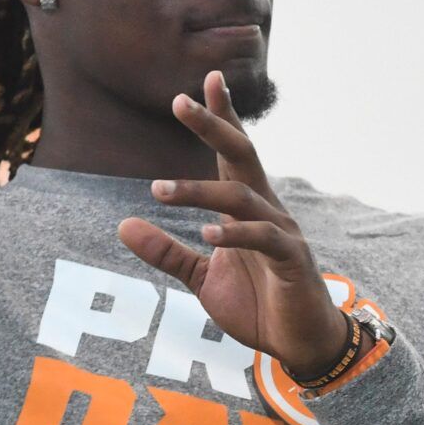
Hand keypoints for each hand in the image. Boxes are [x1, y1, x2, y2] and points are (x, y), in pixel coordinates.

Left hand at [115, 69, 348, 375]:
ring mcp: (281, 232)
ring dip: (198, 191)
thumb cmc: (258, 304)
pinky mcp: (292, 260)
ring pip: (241, 196)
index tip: (208, 79)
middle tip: (178, 100)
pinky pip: (262, 238)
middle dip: (212, 125)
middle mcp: (267, 209)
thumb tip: (122, 225)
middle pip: (240, 155)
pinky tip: (207, 234)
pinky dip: (234, 234)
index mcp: (246, 208)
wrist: (301, 345)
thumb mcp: (201, 278)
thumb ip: (167, 251)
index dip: (221, 117)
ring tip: (158, 188)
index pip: (232, 153)